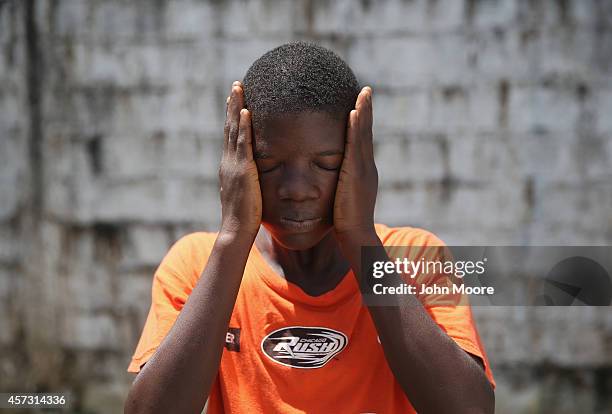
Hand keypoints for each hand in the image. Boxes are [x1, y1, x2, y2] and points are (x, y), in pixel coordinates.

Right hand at [218, 81, 261, 236]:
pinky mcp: (242, 171)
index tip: (236, 99)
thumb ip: (249, 182)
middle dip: (233, 105)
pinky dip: (244, 126)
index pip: (231, 136)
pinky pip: (243, 144)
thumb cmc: (245, 218)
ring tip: (239, 87)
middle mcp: (228, 162)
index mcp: (230, 166)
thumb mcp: (247, 194)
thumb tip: (255, 177)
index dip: (233, 116)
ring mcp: (233, 165)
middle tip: (236, 84)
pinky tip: (247, 111)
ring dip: (237, 107)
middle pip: (229, 127)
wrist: (236, 232)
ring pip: (234, 130)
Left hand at [333, 86, 377, 237]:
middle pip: (366, 133)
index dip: (362, 122)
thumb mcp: (343, 197)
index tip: (360, 103)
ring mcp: (364, 169)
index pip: (362, 141)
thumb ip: (341, 185)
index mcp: (362, 171)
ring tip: (363, 92)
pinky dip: (357, 128)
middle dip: (366, 110)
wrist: (355, 236)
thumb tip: (335, 180)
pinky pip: (356, 146)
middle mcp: (367, 166)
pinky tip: (354, 113)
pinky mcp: (357, 174)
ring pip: (364, 135)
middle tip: (365, 90)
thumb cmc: (345, 221)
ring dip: (364, 112)